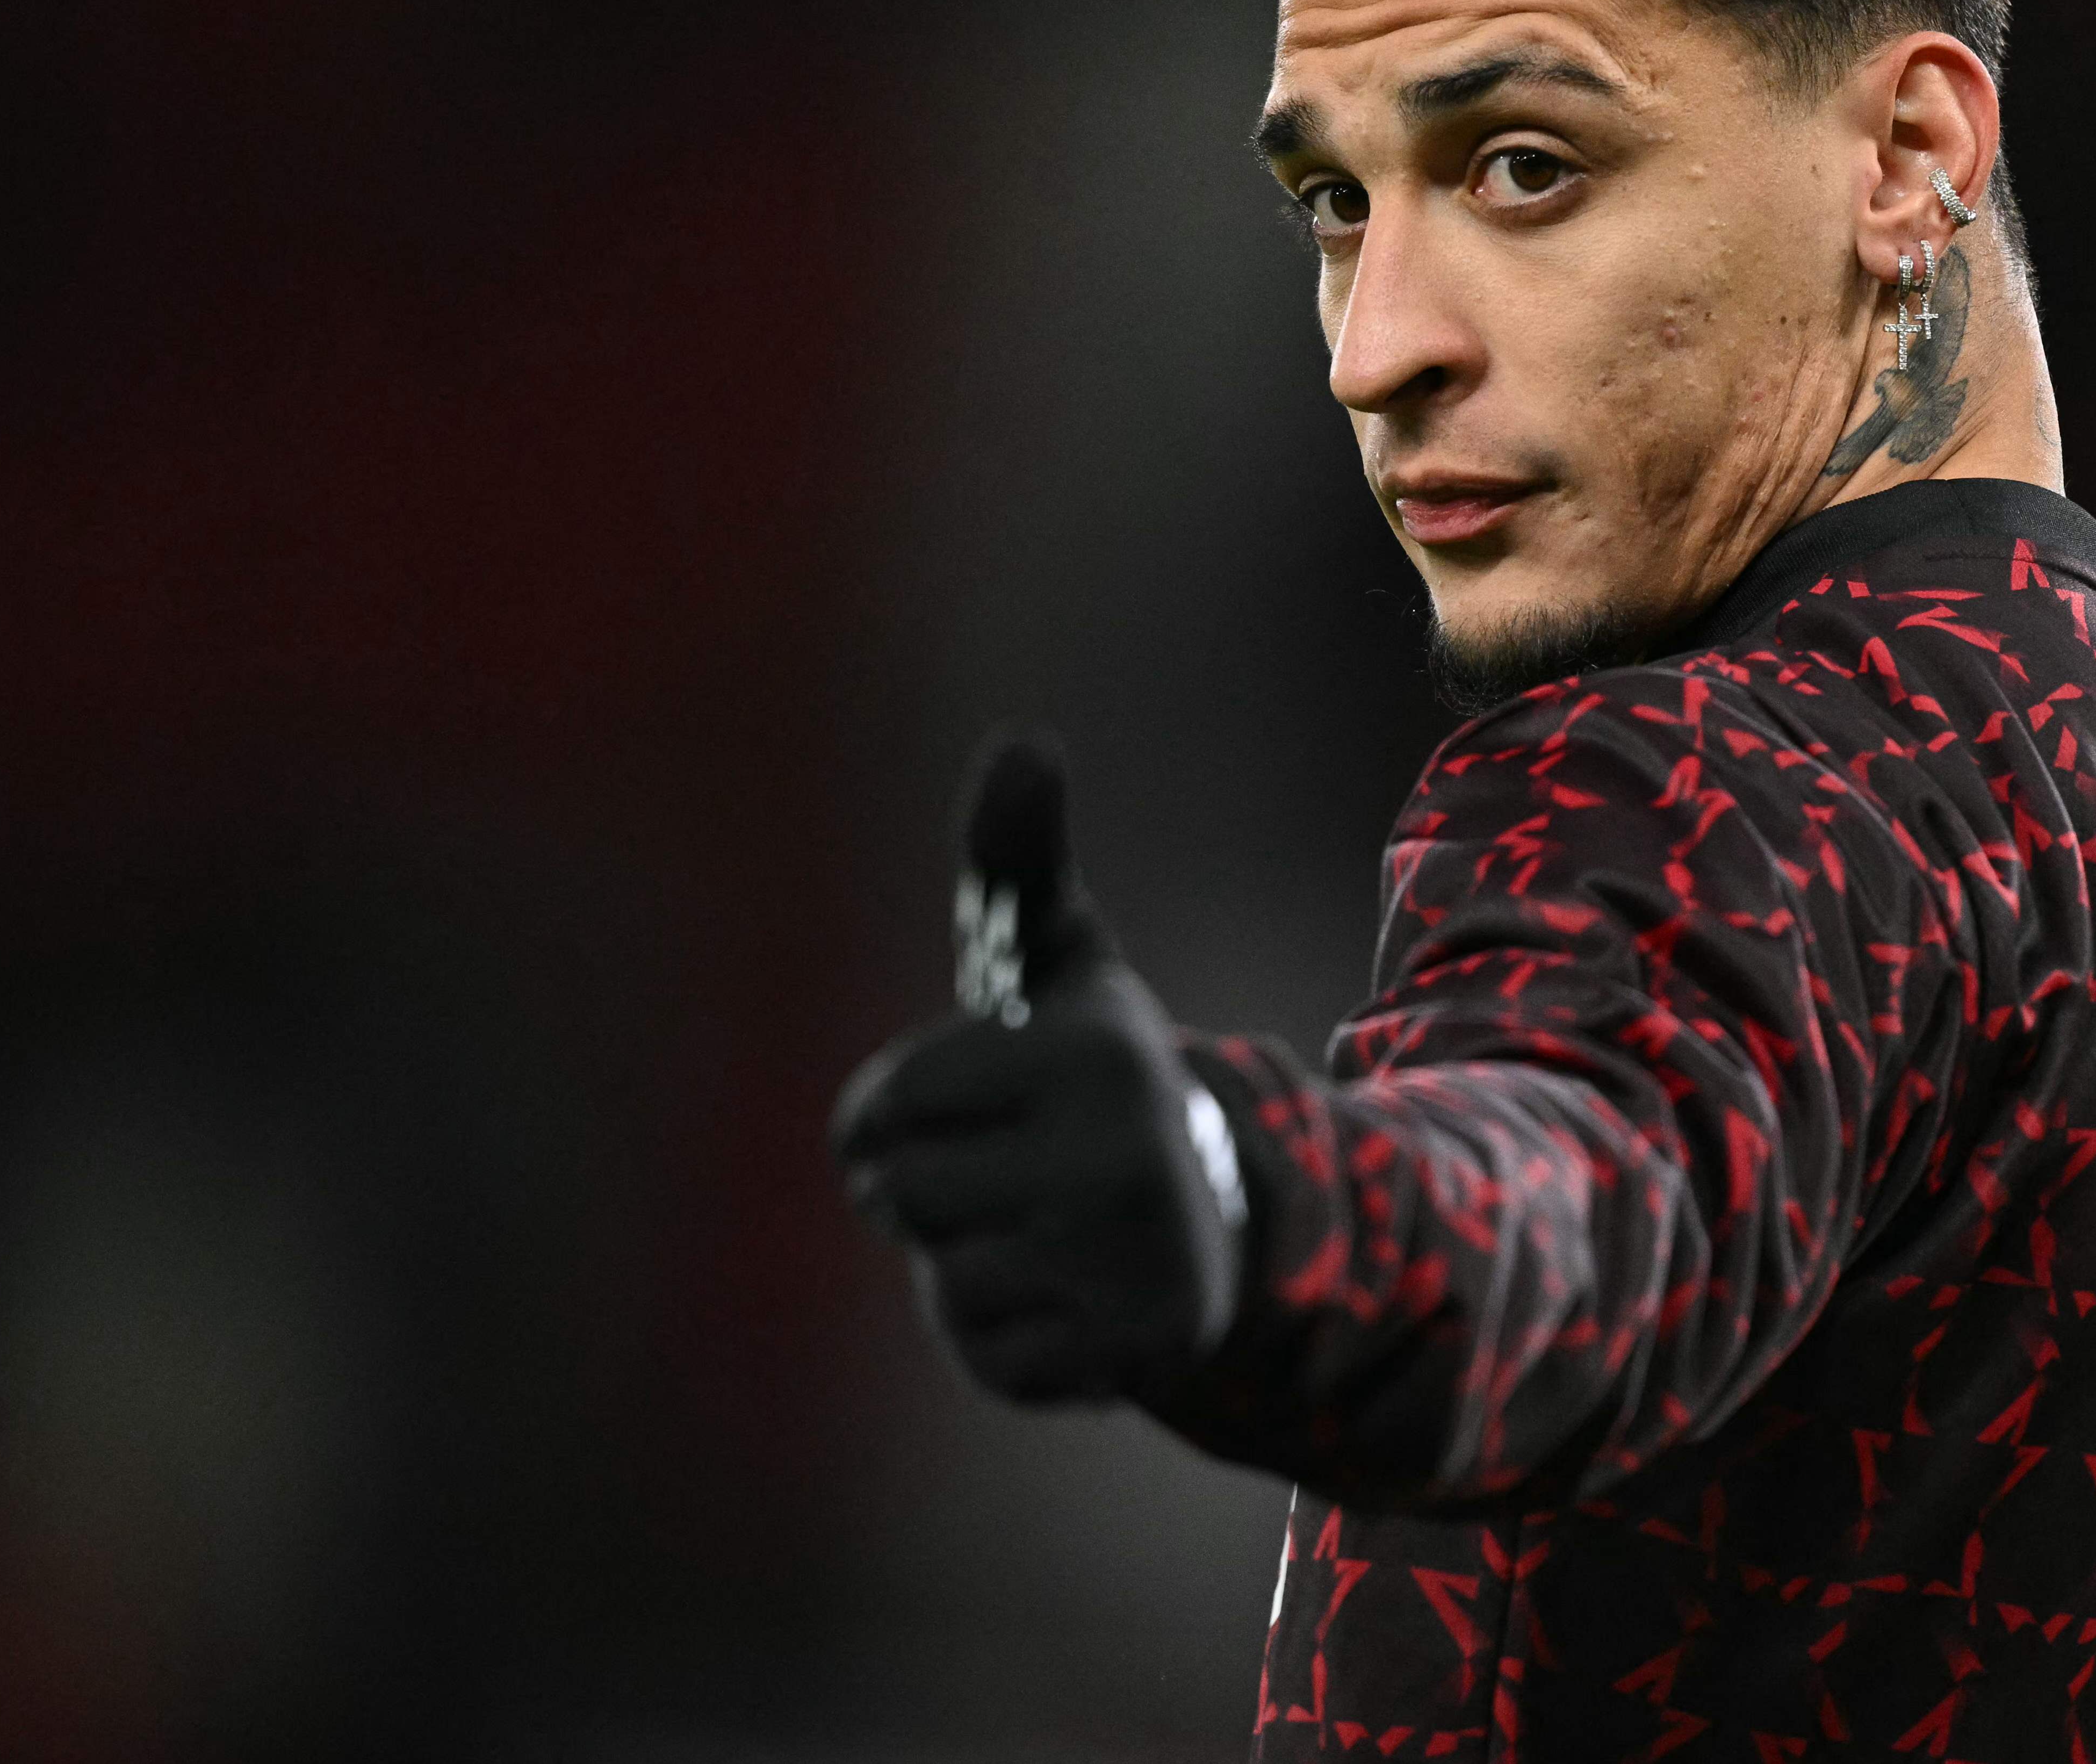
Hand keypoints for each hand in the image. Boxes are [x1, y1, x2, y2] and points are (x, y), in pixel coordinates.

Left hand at [828, 730, 1246, 1402]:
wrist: (1219, 1212)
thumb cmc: (1090, 1076)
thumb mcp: (1055, 961)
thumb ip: (1017, 857)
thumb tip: (1026, 741)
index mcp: (1094, 1054)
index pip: (876, 1113)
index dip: (887, 1117)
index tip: (967, 1103)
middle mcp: (1123, 1156)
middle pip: (899, 1198)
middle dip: (930, 1189)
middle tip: (1013, 1168)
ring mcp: (1131, 1263)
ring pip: (942, 1279)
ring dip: (967, 1259)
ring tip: (1043, 1227)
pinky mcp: (1130, 1353)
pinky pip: (986, 1354)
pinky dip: (1006, 1334)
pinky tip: (1067, 1293)